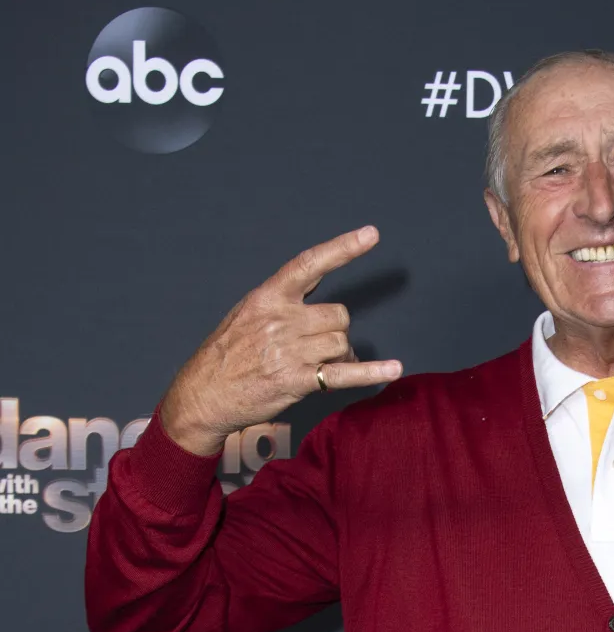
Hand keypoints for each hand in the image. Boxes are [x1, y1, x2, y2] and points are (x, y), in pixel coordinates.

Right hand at [159, 226, 402, 455]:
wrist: (201, 397)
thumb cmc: (226, 356)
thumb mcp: (246, 315)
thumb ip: (283, 305)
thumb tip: (322, 310)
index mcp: (267, 297)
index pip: (310, 264)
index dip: (343, 248)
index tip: (371, 234)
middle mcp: (280, 320)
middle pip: (338, 315)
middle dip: (335, 331)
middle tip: (320, 349)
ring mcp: (289, 350)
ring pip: (342, 342)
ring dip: (340, 356)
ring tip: (320, 368)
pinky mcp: (296, 380)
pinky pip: (344, 373)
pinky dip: (372, 373)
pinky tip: (393, 369)